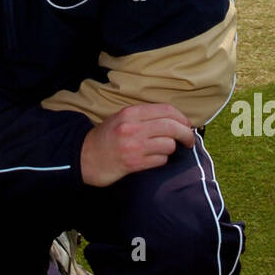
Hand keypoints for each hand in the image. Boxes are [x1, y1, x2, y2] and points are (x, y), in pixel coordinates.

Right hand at [79, 103, 194, 186]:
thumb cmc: (106, 137)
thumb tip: (175, 119)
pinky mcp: (134, 163)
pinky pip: (161, 160)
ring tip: (161, 149)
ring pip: (169, 145)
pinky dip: (161, 159)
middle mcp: (133, 127)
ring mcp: (134, 146)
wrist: (86, 156)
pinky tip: (152, 159)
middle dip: (186, 134)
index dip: (182, 117)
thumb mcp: (121, 118)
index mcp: (131, 112)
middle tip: (189, 140)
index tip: (187, 125)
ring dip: (169, 148)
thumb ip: (144, 116)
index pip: (167, 110)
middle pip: (172, 127)